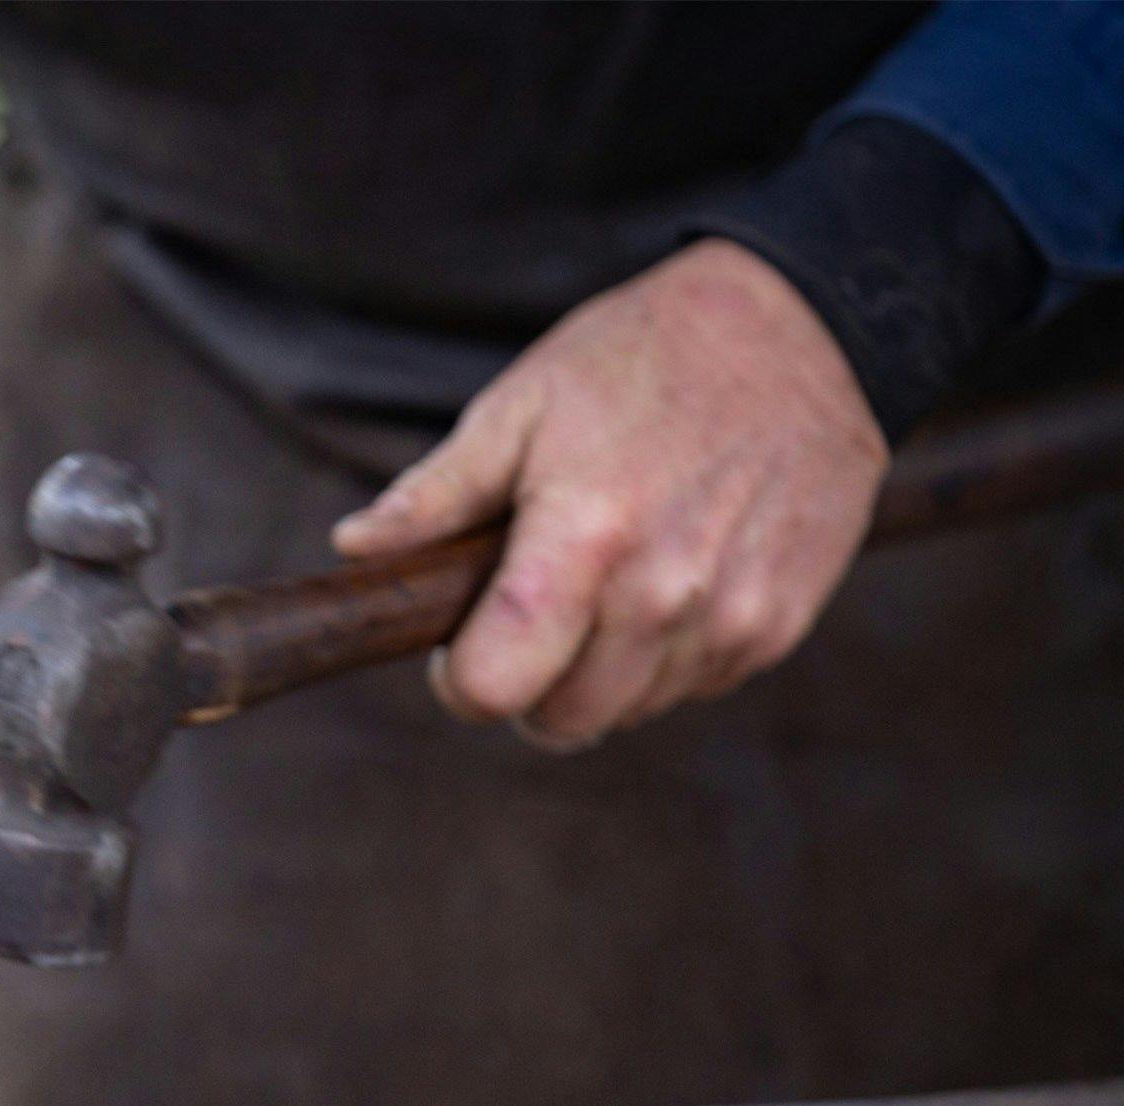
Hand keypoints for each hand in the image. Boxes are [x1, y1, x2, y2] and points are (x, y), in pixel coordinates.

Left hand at [332, 238, 889, 749]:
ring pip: (628, 712)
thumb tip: (353, 549)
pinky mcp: (779, 626)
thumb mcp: (521, 405)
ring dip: (599, 674)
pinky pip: (694, 686)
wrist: (807, 328)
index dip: (461, 683)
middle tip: (527, 616)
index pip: (497, 687)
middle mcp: (664, 593)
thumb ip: (436, 494)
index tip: (458, 650)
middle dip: (528, 685)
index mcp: (583, 539)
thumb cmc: (642, 358)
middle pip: (561, 722)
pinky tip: (668, 577)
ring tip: (604, 580)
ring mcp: (732, 617)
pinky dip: (665, 657)